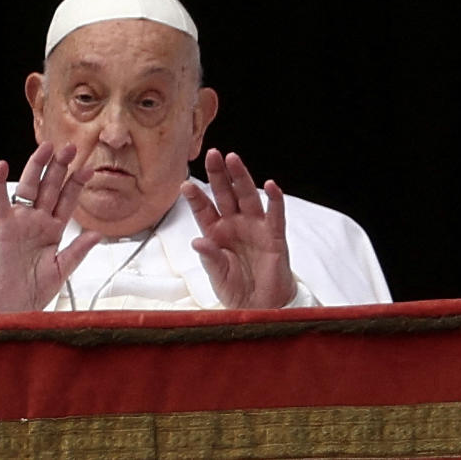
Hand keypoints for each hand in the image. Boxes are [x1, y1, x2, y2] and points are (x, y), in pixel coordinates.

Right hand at [0, 142, 100, 311]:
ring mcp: (20, 221)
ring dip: (36, 167)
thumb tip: (98, 234)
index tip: (89, 169)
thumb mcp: (63, 268)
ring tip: (46, 148)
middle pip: (50, 187)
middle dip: (60, 167)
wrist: (12, 304)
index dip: (77, 184)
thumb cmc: (33, 290)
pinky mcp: (2, 226)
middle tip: (70, 147)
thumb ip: (79, 250)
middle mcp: (36, 221)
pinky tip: (2, 167)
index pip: (67, 200)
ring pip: (28, 187)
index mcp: (52, 230)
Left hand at [180, 149, 294, 307]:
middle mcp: (234, 224)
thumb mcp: (216, 274)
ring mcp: (255, 227)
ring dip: (241, 177)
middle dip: (218, 174)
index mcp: (216, 232)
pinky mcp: (274, 236)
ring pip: (247, 196)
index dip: (195, 197)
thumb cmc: (235, 287)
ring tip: (233, 159)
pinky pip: (275, 214)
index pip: (203, 209)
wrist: (259, 305)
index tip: (185, 184)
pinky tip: (270, 185)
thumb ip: (209, 257)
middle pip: (225, 194)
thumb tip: (198, 242)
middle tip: (212, 154)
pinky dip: (274, 199)